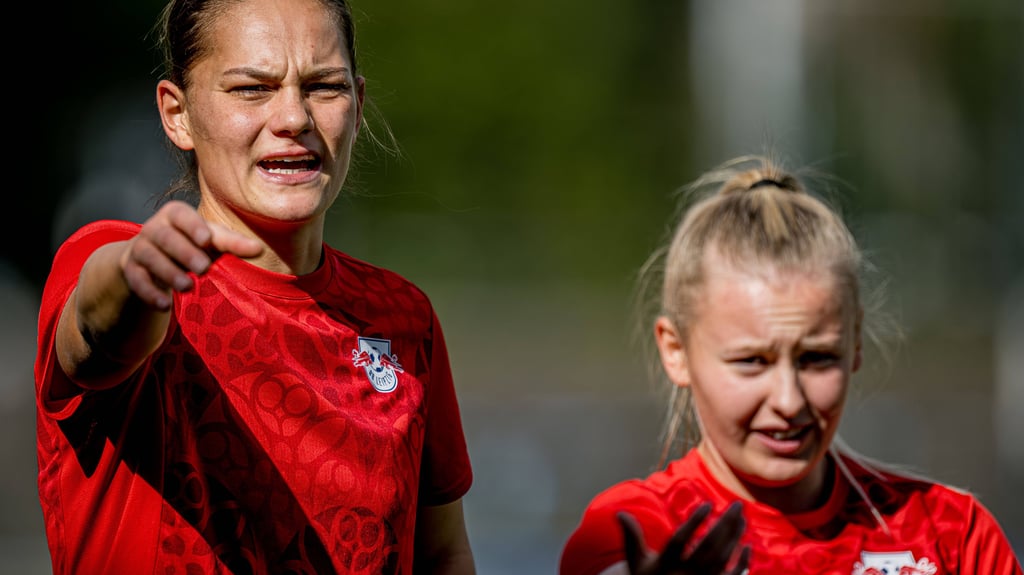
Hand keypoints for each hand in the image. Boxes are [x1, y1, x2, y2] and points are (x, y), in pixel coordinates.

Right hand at [121, 200, 262, 308]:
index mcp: (176, 214)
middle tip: (203, 268)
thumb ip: (231, 242)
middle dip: (184, 252)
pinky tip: (164, 306)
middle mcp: (154, 227)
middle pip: (165, 237)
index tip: (207, 240)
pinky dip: (149, 293)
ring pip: (149, 257)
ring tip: (187, 286)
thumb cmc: (191, 243)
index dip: (193, 226)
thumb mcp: (210, 240)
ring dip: (168, 273)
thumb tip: (259, 249)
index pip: (182, 215)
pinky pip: (136, 280)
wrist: (154, 257)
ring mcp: (140, 248)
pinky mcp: (131, 269)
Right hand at [617, 501, 749, 574]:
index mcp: (666, 565)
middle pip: (709, 547)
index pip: (681, 540)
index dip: (694, 522)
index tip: (708, 504)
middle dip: (725, 524)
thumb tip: (619, 513)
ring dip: (735, 536)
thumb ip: (632, 536)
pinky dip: (743, 563)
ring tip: (742, 516)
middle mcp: (685, 574)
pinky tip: (748, 546)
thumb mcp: (636, 561)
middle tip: (738, 504)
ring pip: (723, 559)